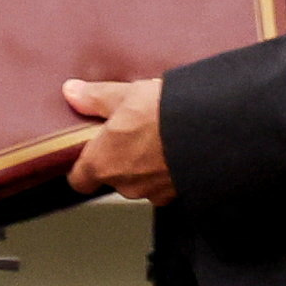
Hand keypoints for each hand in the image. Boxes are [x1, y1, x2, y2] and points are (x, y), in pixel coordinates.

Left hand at [64, 74, 170, 201]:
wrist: (211, 129)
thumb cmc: (164, 113)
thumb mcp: (124, 95)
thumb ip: (95, 97)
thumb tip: (73, 92)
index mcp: (101, 163)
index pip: (80, 180)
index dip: (82, 167)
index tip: (88, 151)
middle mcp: (124, 184)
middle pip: (112, 178)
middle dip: (119, 158)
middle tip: (131, 132)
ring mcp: (153, 191)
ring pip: (141, 181)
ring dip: (145, 164)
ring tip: (157, 136)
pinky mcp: (178, 193)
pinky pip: (166, 183)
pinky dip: (168, 169)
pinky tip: (176, 147)